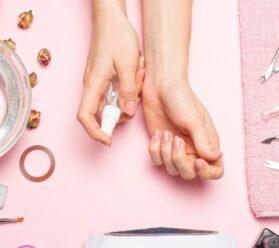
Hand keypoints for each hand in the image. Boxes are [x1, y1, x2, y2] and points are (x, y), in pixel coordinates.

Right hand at [77, 1, 143, 145]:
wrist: (111, 19)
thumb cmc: (116, 37)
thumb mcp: (128, 65)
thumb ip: (128, 91)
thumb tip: (128, 112)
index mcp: (94, 84)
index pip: (85, 117)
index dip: (95, 132)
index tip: (108, 140)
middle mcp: (93, 86)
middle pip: (103, 113)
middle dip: (122, 111)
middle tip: (135, 90)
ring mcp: (99, 83)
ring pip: (112, 103)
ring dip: (128, 97)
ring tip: (136, 75)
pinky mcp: (105, 79)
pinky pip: (116, 93)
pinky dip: (128, 89)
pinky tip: (135, 73)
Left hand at [143, 79, 223, 179]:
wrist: (160, 86)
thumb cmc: (181, 99)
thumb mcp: (194, 119)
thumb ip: (203, 141)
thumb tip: (215, 158)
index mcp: (207, 143)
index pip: (216, 170)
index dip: (208, 172)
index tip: (197, 161)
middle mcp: (193, 149)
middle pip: (190, 174)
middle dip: (180, 161)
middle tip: (176, 140)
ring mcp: (176, 149)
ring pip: (172, 169)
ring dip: (166, 153)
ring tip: (165, 133)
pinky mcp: (160, 146)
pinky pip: (157, 161)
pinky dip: (154, 150)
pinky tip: (157, 133)